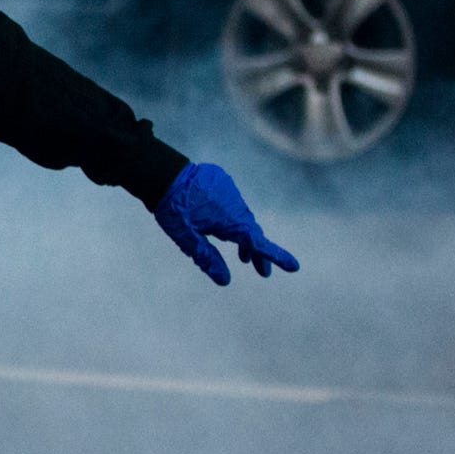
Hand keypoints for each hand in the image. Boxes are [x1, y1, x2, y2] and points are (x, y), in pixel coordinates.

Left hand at [152, 162, 298, 286]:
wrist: (160, 172)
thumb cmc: (171, 208)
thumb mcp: (186, 238)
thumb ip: (207, 258)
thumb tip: (225, 281)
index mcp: (229, 219)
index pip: (258, 242)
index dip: (276, 256)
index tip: (294, 267)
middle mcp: (235, 204)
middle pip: (252, 232)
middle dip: (257, 253)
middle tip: (262, 272)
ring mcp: (229, 190)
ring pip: (242, 217)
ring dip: (243, 236)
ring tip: (243, 256)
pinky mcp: (222, 181)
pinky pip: (232, 204)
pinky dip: (232, 218)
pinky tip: (221, 227)